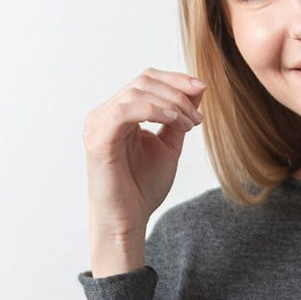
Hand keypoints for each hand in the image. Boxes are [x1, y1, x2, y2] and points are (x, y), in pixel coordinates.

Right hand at [83, 67, 206, 241]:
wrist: (128, 220)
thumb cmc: (143, 188)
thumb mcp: (169, 146)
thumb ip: (179, 118)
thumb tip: (197, 90)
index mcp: (120, 113)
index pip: (147, 80)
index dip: (176, 80)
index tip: (203, 89)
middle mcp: (105, 113)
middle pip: (143, 80)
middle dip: (177, 91)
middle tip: (198, 117)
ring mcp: (98, 124)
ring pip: (136, 92)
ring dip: (171, 104)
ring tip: (190, 124)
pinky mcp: (98, 138)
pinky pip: (124, 111)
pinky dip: (153, 110)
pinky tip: (174, 121)